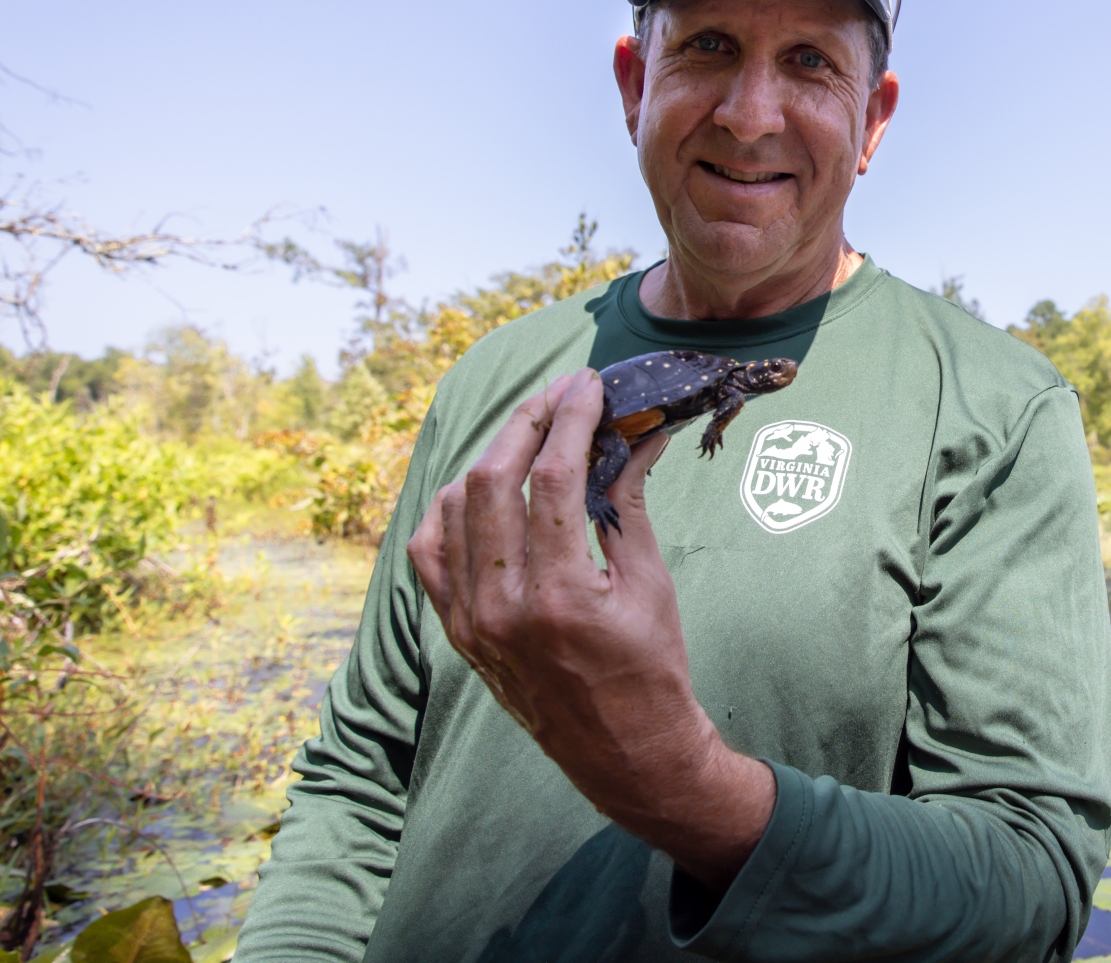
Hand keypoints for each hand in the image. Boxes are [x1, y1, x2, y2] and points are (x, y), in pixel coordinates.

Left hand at [407, 367, 774, 892]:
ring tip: (532, 435)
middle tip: (562, 393)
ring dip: (493, 457)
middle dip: (529, 421)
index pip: (553, 477)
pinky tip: (483, 487)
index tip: (588, 385)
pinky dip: (453, 507)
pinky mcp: (456, 630)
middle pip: (493, 479)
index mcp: (560, 597)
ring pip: (455, 505)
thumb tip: (638, 432)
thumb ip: (630, 501)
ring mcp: (470, 620)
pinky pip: (431, 550)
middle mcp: (502, 607)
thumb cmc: (651, 670)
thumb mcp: (651, 582)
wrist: (625, 753)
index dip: (571, 418)